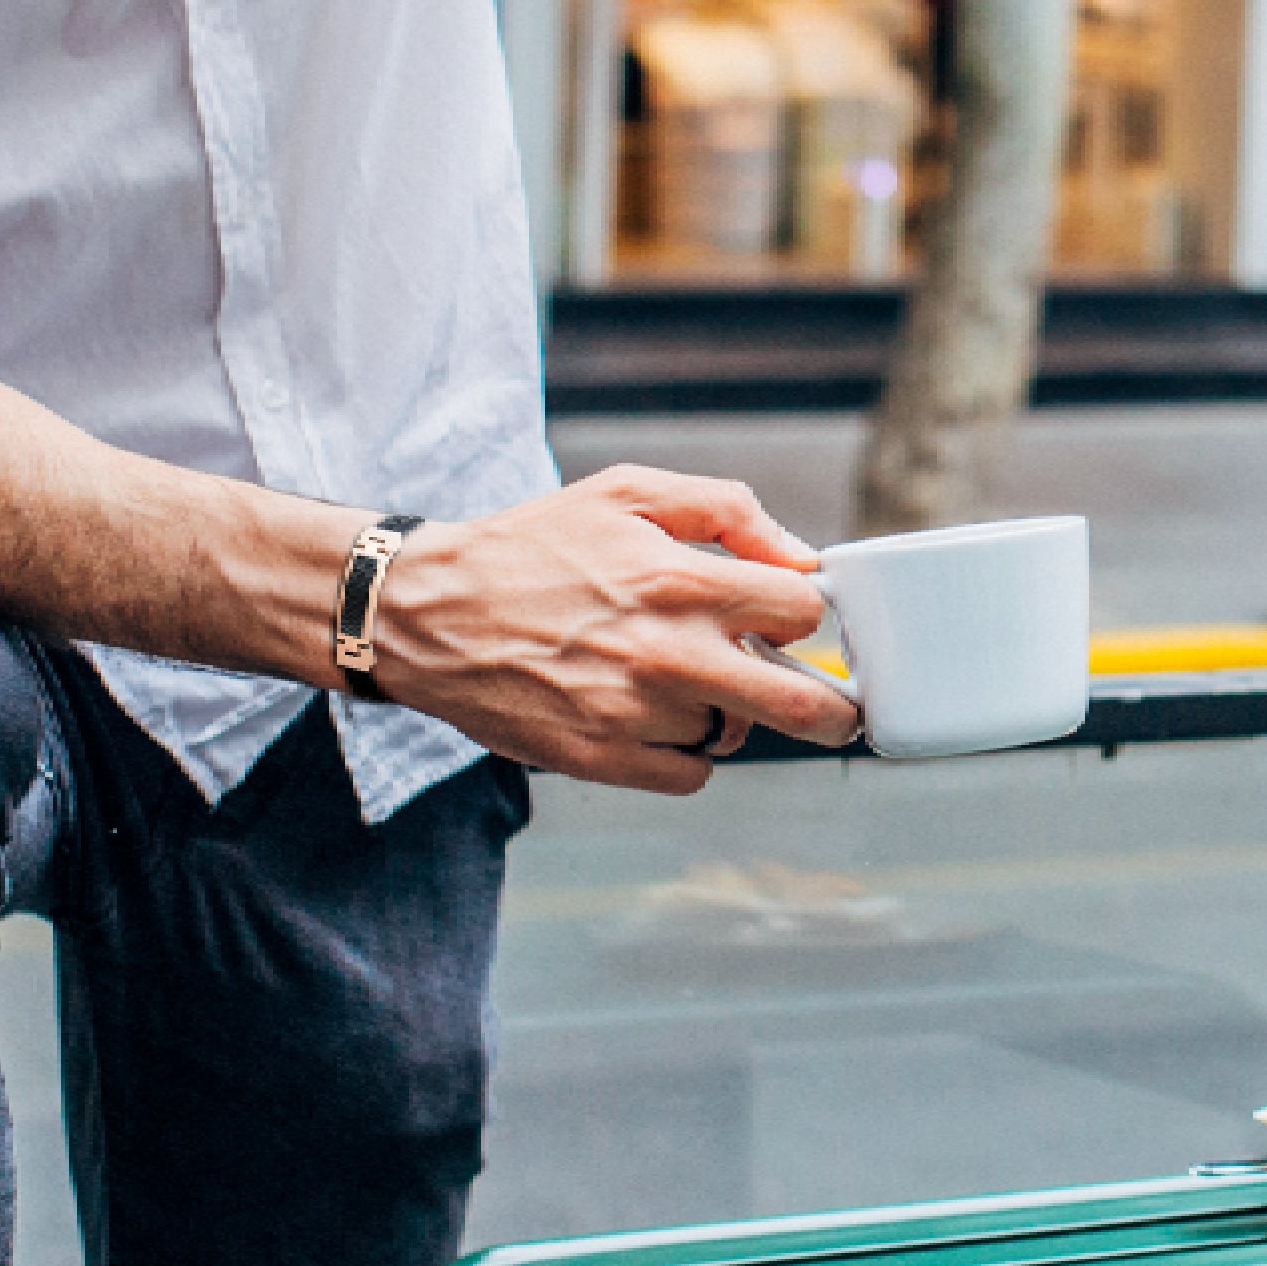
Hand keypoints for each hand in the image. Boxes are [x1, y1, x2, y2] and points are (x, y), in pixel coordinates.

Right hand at [366, 465, 854, 794]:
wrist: (432, 612)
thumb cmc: (534, 545)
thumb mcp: (626, 493)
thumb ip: (726, 511)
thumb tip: (802, 560)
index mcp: (677, 579)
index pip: (802, 611)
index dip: (806, 612)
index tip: (791, 617)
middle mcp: (665, 652)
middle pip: (805, 707)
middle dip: (835, 711)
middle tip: (835, 708)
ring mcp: (635, 714)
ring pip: (735, 735)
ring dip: (727, 713)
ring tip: (679, 679)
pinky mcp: (604, 760)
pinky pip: (689, 773)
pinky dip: (682, 749)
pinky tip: (648, 712)